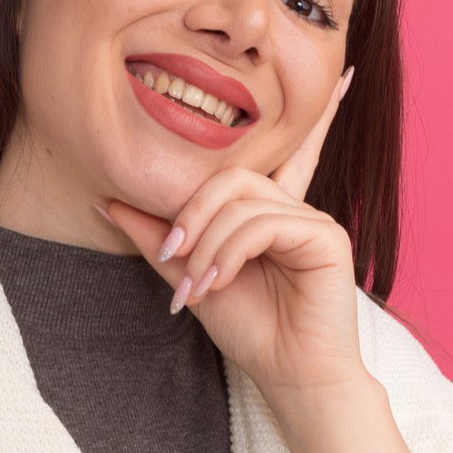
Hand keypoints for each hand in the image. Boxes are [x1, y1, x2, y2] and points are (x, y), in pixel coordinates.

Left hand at [100, 66, 370, 402]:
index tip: (344, 75)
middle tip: (172, 259)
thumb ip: (159, 237)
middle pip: (231, 176)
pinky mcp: (325, 236)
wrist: (289, 377)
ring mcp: (311, 219)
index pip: (283, 153)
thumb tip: (108, 201)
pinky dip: (230, 252)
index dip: (312, 115)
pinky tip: (220, 282)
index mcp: (269, 211)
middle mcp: (293, 206)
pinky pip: (263, 223)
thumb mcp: (190, 278)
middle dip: (192, 214)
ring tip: (196, 287)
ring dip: (207, 245)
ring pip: (241, 201)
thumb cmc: (250, 331)